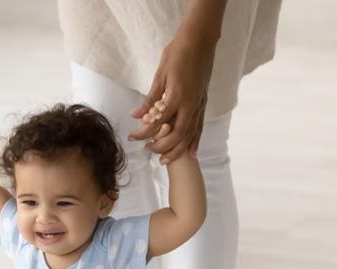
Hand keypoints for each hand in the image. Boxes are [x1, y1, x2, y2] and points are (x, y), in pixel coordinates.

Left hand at [127, 32, 215, 161]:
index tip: (132, 137)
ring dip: (177, 150)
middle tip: (147, 150)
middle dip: (161, 147)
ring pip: (189, 135)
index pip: (157, 122)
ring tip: (164, 160)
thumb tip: (136, 115)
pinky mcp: (204, 104)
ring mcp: (199, 105)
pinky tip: (191, 154)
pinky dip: (195, 142)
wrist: (200, 40)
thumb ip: (150, 98)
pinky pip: (200, 128)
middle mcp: (190, 104)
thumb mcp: (160, 75)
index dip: (144, 132)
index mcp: (176, 96)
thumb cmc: (178, 53)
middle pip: (176, 135)